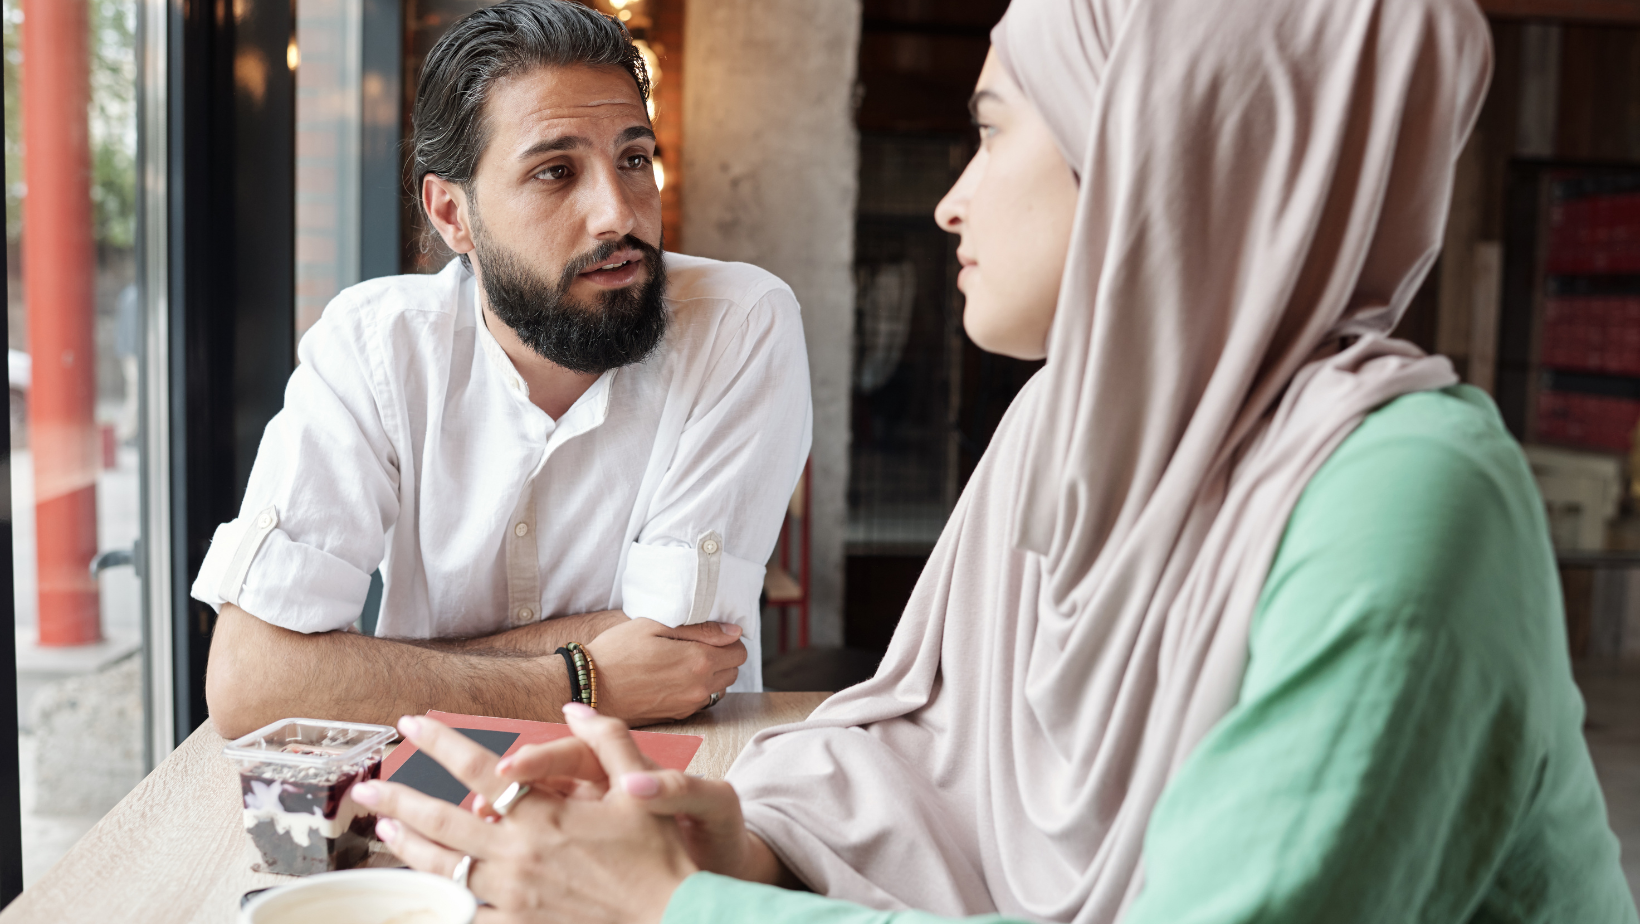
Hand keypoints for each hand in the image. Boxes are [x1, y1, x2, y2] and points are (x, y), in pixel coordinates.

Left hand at [354, 715, 696, 923]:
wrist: (674, 919)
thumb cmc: (659, 855)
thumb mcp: (640, 787)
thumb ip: (607, 741)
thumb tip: (573, 707)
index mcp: (544, 815)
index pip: (476, 769)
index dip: (439, 742)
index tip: (409, 723)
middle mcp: (519, 854)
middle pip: (441, 821)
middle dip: (398, 800)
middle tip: (366, 789)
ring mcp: (514, 895)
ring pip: (443, 868)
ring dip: (409, 847)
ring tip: (385, 832)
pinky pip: (466, 913)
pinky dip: (440, 900)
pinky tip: (423, 890)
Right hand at [482, 703, 780, 881]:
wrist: (725, 868)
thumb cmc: (716, 832)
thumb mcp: (710, 802)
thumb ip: (678, 787)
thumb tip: (637, 783)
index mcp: (627, 770)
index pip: (574, 753)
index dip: (542, 757)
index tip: (511, 770)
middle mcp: (602, 792)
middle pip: (542, 779)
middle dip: (506, 786)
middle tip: (479, 803)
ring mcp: (589, 822)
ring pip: (533, 811)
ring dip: (503, 817)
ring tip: (477, 825)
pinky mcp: (585, 851)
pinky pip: (543, 842)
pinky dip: (517, 850)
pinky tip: (492, 864)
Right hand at [585, 619, 745, 724]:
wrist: (588, 687)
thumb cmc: (616, 652)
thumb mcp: (653, 625)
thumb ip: (699, 628)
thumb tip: (733, 632)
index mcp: (698, 660)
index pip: (739, 651)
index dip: (728, 639)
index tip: (710, 633)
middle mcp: (699, 686)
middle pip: (734, 670)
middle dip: (723, 656)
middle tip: (697, 645)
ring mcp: (688, 704)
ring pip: (720, 688)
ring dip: (712, 674)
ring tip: (685, 661)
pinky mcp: (677, 716)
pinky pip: (702, 701)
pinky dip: (697, 689)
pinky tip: (675, 678)